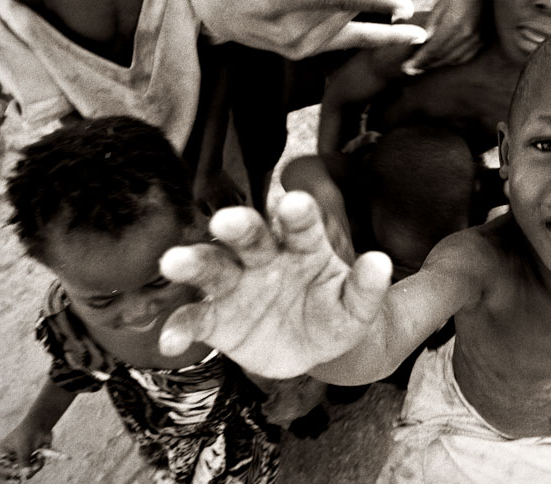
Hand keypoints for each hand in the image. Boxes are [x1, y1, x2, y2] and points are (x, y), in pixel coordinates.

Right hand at [0, 424, 51, 481]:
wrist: (42, 426)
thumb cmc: (28, 433)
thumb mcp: (24, 448)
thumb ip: (23, 462)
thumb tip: (25, 475)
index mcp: (1, 454)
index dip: (6, 472)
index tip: (16, 472)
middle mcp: (8, 460)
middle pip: (7, 477)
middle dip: (16, 476)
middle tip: (21, 478)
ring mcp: (19, 463)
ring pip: (22, 475)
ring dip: (32, 468)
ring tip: (38, 456)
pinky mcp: (29, 463)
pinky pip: (31, 471)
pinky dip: (38, 465)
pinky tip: (41, 455)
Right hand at [158, 191, 391, 378]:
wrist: (307, 347)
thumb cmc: (332, 314)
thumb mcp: (355, 309)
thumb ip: (366, 289)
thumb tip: (380, 263)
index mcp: (302, 245)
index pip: (300, 222)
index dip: (296, 212)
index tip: (293, 203)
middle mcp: (263, 256)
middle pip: (249, 235)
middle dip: (238, 226)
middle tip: (226, 221)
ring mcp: (235, 285)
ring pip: (212, 267)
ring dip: (193, 262)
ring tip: (173, 262)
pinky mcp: (215, 318)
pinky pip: (194, 319)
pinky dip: (179, 327)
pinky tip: (169, 340)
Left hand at [403, 0, 485, 74]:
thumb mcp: (440, 5)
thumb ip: (431, 24)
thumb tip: (421, 42)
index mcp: (453, 24)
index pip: (433, 49)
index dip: (419, 60)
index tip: (407, 67)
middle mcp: (465, 35)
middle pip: (442, 56)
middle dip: (425, 64)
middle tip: (412, 70)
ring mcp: (475, 40)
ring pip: (453, 60)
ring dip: (437, 65)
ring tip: (424, 67)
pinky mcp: (482, 42)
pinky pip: (464, 58)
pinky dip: (451, 62)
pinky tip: (442, 61)